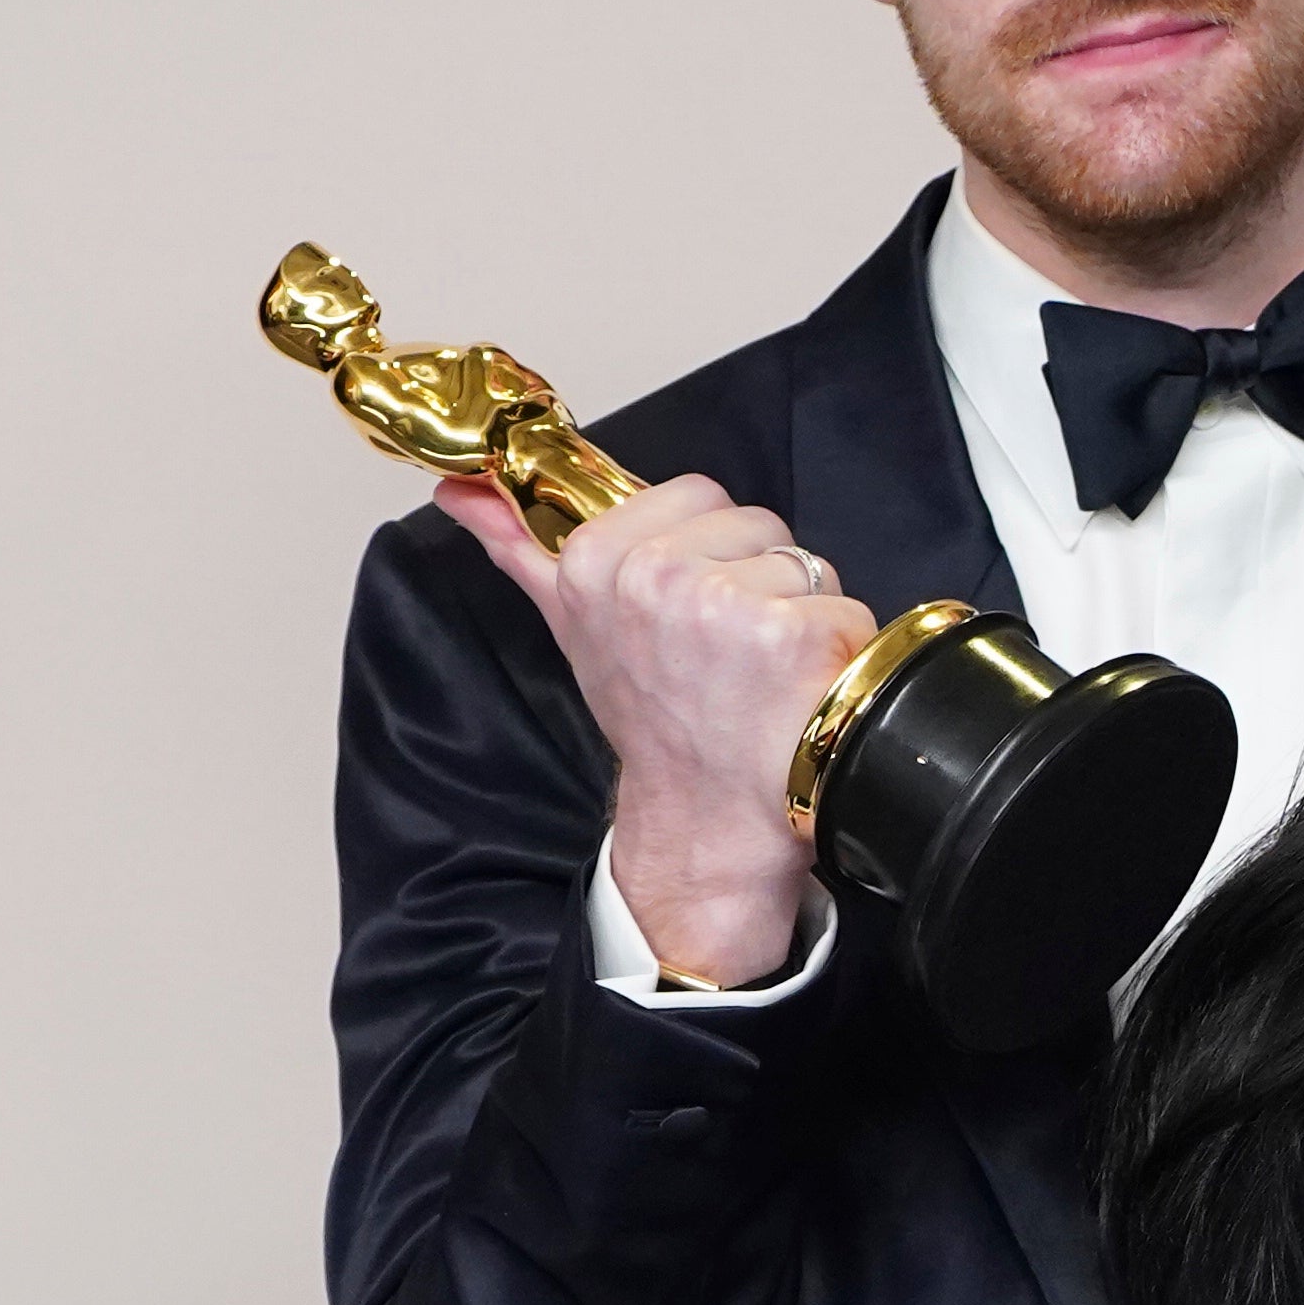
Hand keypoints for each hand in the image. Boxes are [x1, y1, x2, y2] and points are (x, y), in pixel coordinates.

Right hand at [434, 470, 871, 984]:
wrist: (706, 814)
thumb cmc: (653, 716)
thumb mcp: (572, 624)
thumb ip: (518, 545)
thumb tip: (459, 490)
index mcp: (598, 559)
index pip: (699, 494)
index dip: (710, 548)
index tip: (691, 607)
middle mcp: (655, 575)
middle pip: (758, 522)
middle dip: (759, 575)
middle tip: (731, 647)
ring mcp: (723, 604)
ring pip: (805, 564)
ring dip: (802, 614)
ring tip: (765, 672)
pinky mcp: (791, 634)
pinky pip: (844, 610)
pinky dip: (837, 651)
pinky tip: (801, 693)